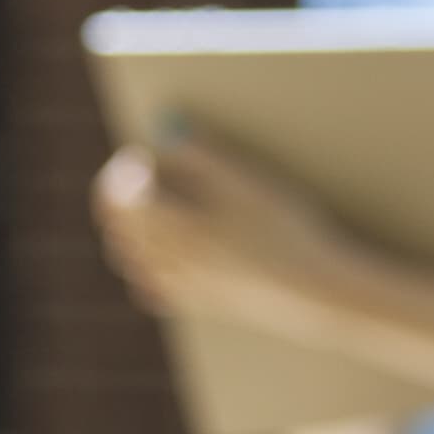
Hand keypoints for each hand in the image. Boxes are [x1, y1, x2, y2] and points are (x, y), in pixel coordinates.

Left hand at [91, 129, 367, 326]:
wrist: (316, 290)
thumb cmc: (284, 229)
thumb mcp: (245, 182)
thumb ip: (202, 155)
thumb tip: (165, 129)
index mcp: (174, 226)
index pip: (120, 198)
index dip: (122, 173)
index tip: (137, 156)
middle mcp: (170, 259)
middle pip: (120, 230)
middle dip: (117, 201)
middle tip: (132, 176)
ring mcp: (184, 286)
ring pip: (131, 261)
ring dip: (126, 233)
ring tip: (141, 211)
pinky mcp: (202, 304)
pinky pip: (153, 290)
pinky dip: (145, 270)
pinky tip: (158, 259)